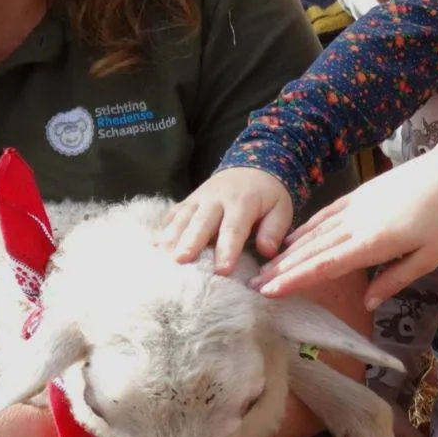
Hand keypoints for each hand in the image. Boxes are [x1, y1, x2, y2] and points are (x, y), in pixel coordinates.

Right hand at [160, 168, 296, 268]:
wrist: (251, 166)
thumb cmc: (267, 195)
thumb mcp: (281, 208)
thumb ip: (274, 230)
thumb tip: (267, 251)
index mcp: (243, 203)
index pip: (233, 228)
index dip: (227, 249)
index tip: (222, 270)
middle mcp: (217, 199)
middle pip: (202, 222)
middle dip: (191, 242)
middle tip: (181, 261)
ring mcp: (199, 198)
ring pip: (184, 217)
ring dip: (172, 236)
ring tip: (163, 256)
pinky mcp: (189, 200)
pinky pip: (174, 213)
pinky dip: (164, 227)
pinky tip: (156, 245)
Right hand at [258, 151, 437, 308]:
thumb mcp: (429, 257)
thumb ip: (395, 280)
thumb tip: (366, 302)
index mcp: (374, 243)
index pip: (327, 265)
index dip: (297, 280)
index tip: (272, 291)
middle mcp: (357, 225)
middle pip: (313, 250)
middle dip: (282, 269)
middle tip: (254, 285)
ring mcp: (355, 207)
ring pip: (315, 232)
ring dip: (289, 251)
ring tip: (266, 266)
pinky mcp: (359, 195)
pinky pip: (326, 214)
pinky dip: (306, 227)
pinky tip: (292, 238)